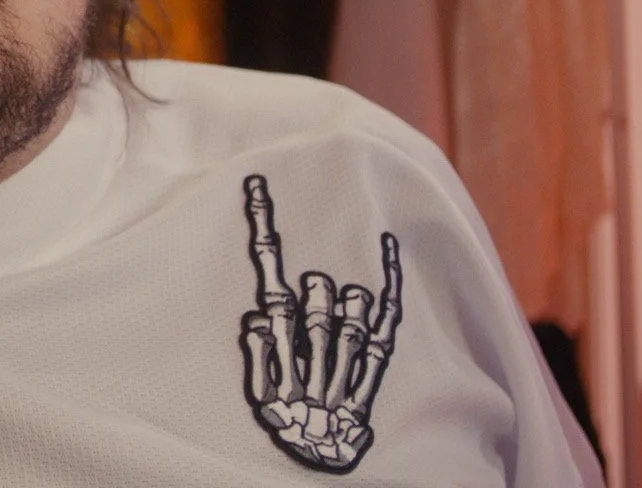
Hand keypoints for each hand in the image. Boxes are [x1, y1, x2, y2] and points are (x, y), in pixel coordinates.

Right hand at [239, 174, 401, 473]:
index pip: (267, 278)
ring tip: (337, 319)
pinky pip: (384, 322)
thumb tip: (260, 317)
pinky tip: (387, 246)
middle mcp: (311, 349)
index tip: (258, 183)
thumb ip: (255, 351)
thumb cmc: (287, 422)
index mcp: (276, 347)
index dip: (261, 227)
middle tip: (312, 316)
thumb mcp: (256, 393)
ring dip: (343, 305)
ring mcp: (344, 359)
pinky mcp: (373, 370)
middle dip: (314, 295)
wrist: (322, 459)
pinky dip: (387, 282)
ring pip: (349, 306)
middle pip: (315, 293)